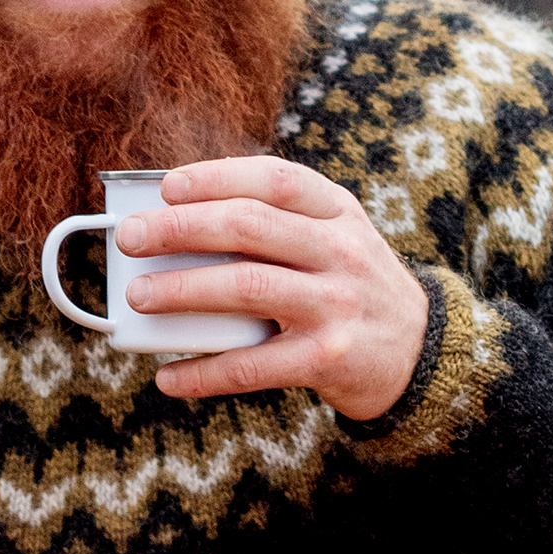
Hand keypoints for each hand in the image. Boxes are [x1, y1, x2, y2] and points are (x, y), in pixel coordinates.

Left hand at [113, 157, 430, 417]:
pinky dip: (204, 372)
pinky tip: (169, 376)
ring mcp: (336, 305)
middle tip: (131, 237)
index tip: (166, 187)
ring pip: (247, 288)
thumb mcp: (336, 239)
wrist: (422, 353)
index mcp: (338, 212)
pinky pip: (254, 365)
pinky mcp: (328, 359)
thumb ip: (278, 225)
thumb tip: (176, 219)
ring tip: (138, 296)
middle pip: (250, 227)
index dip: (216, 177)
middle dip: (181, 228)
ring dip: (183, 290)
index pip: (275, 179)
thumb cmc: (353, 288)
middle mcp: (341, 251)